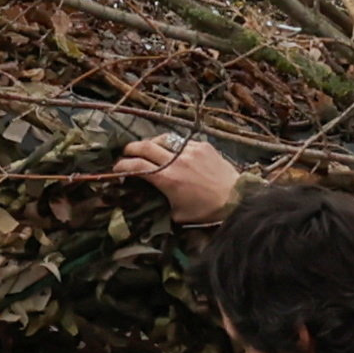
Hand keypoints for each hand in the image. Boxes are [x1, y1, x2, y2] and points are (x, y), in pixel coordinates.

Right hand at [114, 132, 240, 225]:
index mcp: (167, 179)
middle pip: (145, 145)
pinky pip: (182, 141)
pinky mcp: (202, 145)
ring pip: (163, 139)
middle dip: (131, 148)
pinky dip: (174, 146)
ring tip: (150, 149)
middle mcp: (175, 160)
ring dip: (152, 143)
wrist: (235, 198)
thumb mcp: (177, 213)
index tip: (117, 168)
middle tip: (126, 152)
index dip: (122, 165)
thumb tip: (150, 196)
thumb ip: (161, 201)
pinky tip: (175, 153)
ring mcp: (189, 150)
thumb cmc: (205, 211)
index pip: (137, 165)